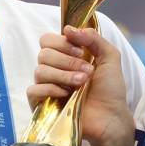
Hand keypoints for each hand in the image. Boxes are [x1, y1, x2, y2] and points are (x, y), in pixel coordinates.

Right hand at [28, 26, 133, 145]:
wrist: (110, 117)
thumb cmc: (110, 90)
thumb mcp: (110, 57)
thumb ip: (93, 38)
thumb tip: (69, 29)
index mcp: (65, 56)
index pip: (47, 40)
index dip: (62, 43)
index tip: (81, 52)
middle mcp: (53, 69)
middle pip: (43, 53)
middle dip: (66, 61)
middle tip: (86, 71)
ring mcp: (47, 87)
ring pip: (39, 71)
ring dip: (63, 75)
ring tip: (82, 83)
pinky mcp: (42, 104)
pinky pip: (33, 90)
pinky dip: (50, 89)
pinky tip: (66, 94)